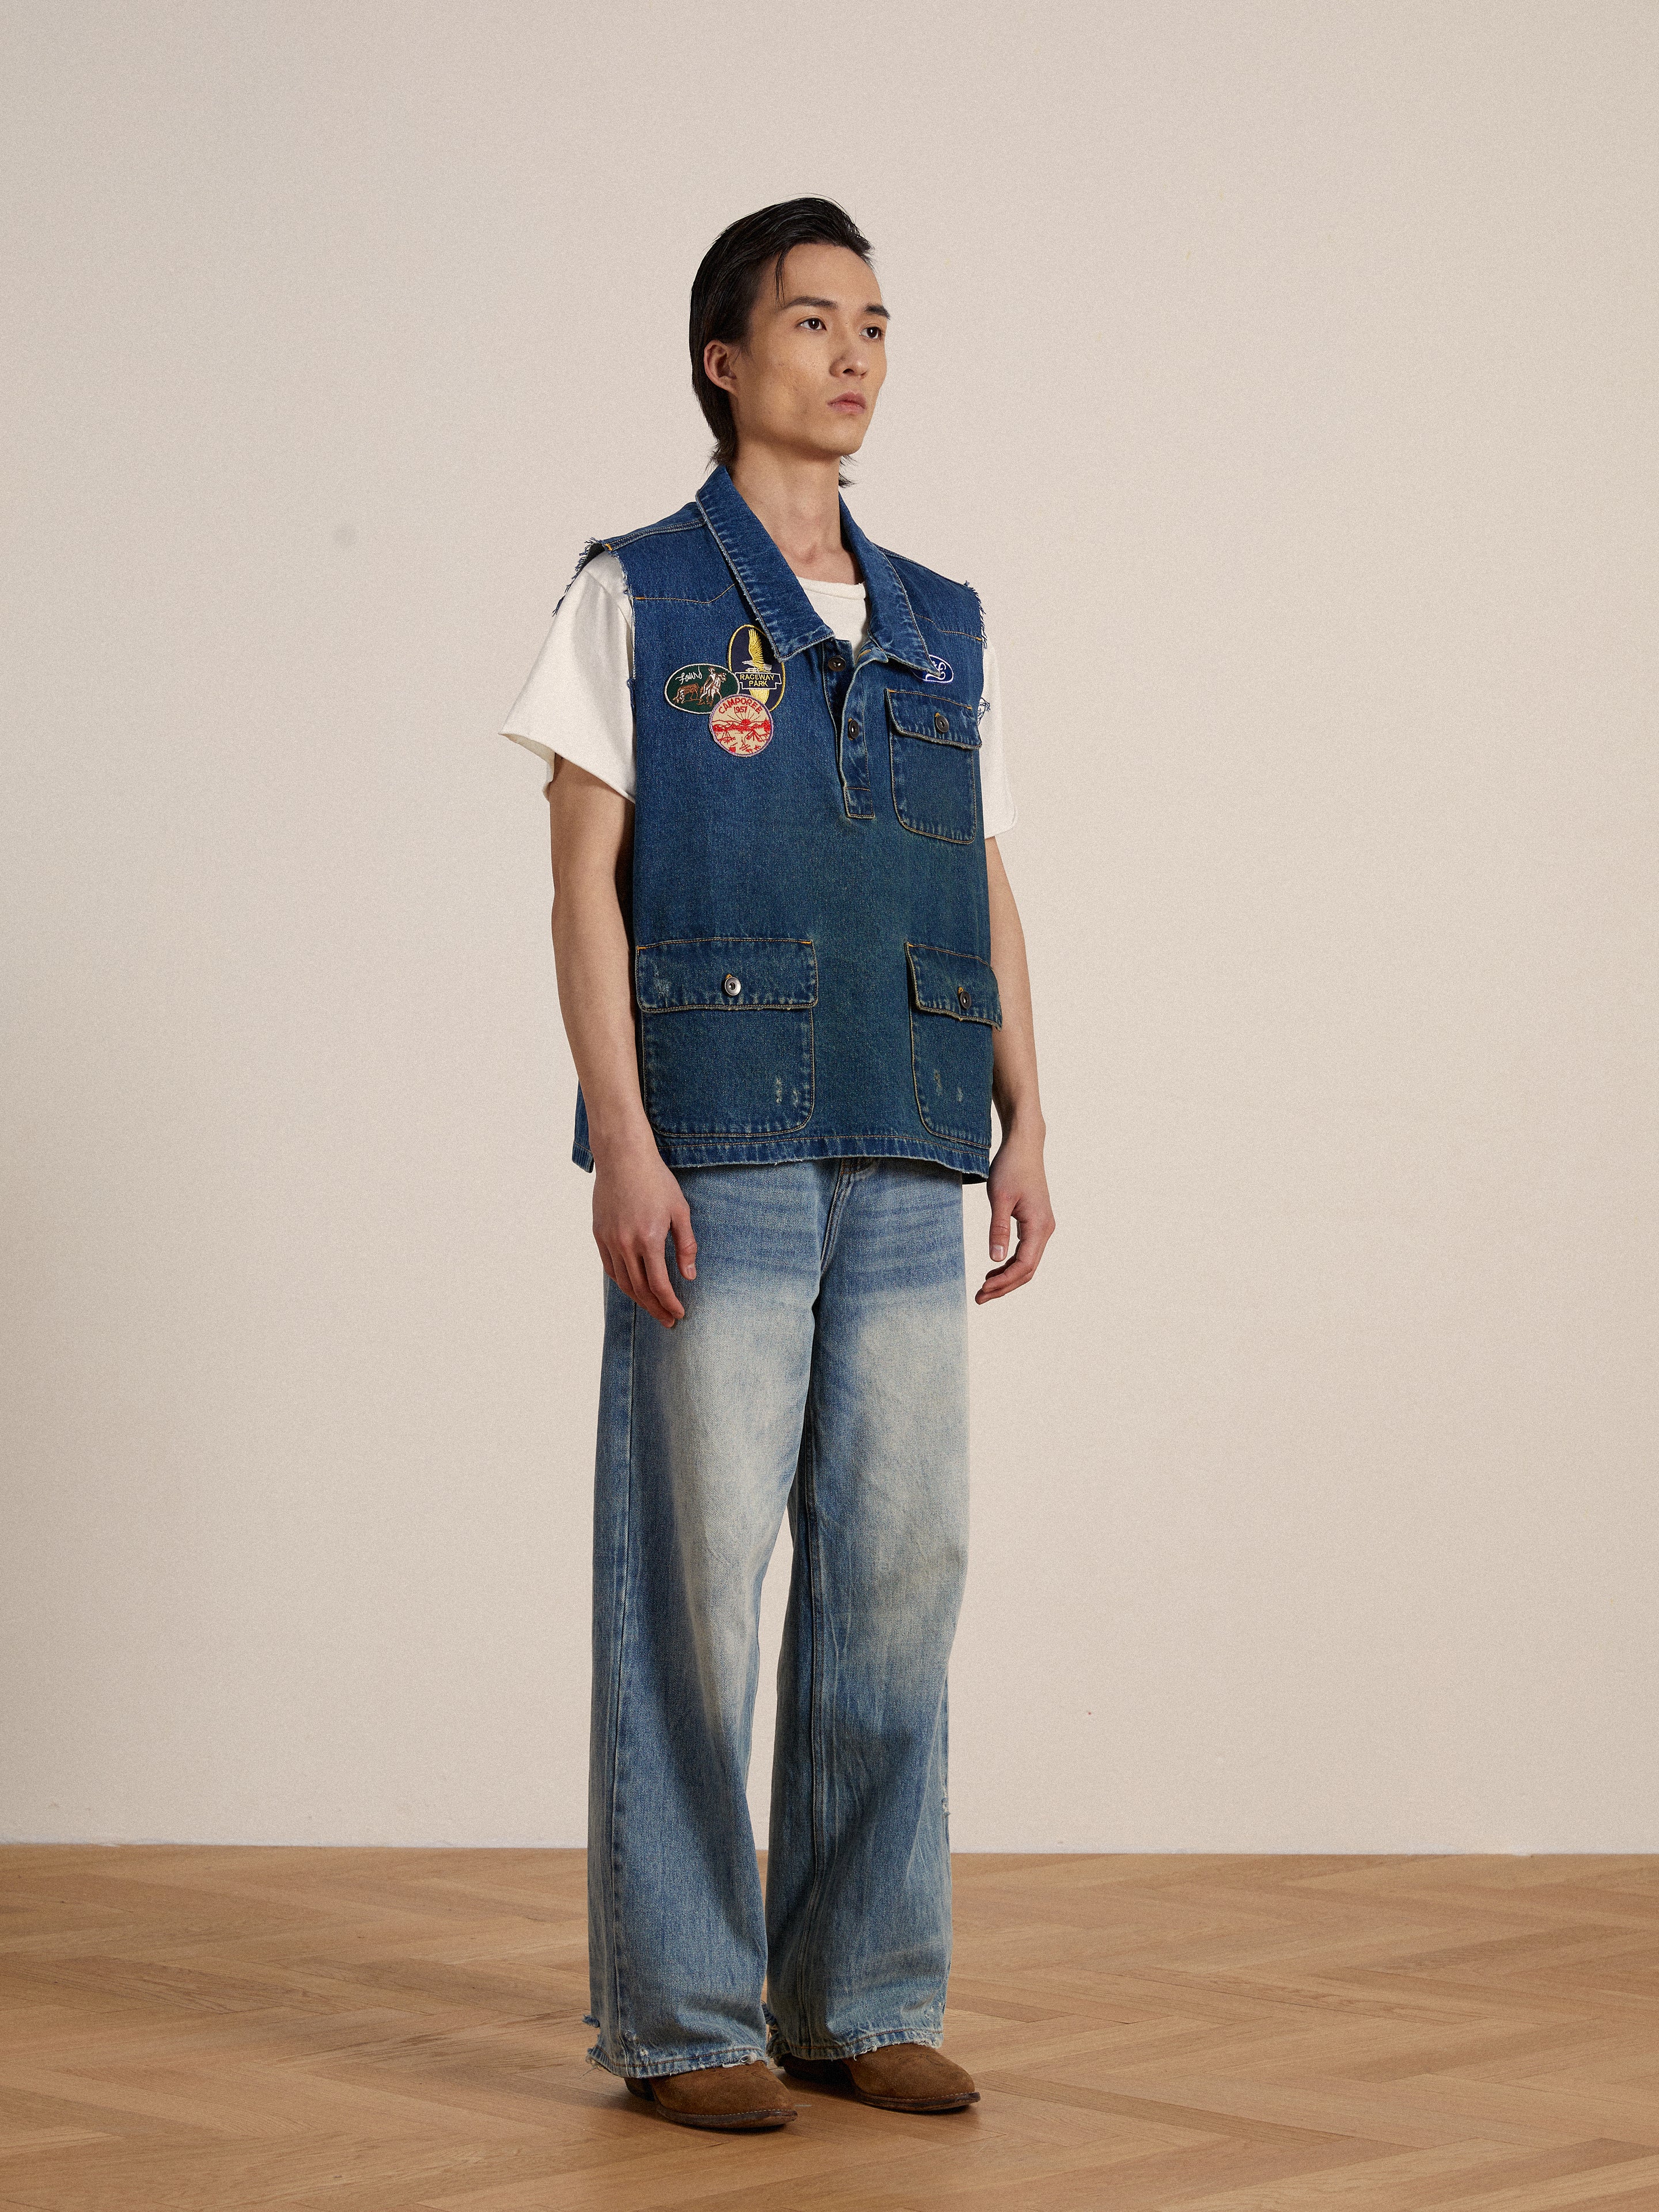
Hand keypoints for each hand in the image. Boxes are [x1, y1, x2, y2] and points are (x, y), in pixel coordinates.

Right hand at [592, 1139, 696, 1327]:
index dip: (670, 1303)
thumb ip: (686, 1245)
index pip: (659, 1284)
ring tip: (653, 1308)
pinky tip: (634, 1288)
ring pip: (623, 1282)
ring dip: (639, 1300)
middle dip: (656, 1308)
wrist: (623, 1158)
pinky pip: (610, 1268)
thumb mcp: (680, 1211)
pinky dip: (622, 1282)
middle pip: (640, 1289)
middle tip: (668, 1320)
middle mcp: (626, 1244)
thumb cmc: (656, 1181)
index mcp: (649, 1239)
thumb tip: (689, 1276)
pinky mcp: (599, 1234)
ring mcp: (609, 1240)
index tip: (679, 1314)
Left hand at [975, 1126, 1053, 1303]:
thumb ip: (998, 1229)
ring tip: (983, 1287)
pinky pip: (1026, 1251)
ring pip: (1027, 1263)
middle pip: (1027, 1270)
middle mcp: (1045, 1230)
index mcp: (1038, 1226)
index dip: (1003, 1282)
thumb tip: (994, 1259)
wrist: (1024, 1146)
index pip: (1024, 1266)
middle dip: (1004, 1286)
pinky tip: (993, 1268)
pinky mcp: (1036, 1223)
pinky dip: (1009, 1263)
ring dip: (1006, 1277)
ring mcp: (1042, 1227)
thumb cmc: (1011, 1167)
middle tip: (979, 1297)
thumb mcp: (1000, 1198)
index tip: (982, 1289)